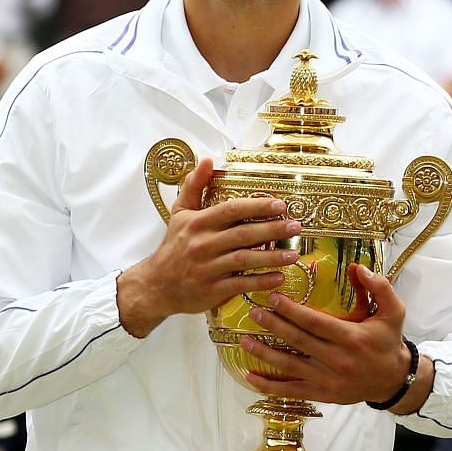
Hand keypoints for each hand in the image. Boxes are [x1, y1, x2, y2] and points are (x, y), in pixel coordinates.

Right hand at [116, 155, 300, 337]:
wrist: (156, 285)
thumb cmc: (174, 246)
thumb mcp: (179, 213)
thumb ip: (194, 186)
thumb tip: (207, 160)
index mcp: (198, 223)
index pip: (231, 210)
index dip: (257, 206)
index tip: (280, 205)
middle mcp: (202, 244)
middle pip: (243, 234)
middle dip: (272, 230)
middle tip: (295, 227)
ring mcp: (207, 268)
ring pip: (244, 259)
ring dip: (271, 257)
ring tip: (293, 254)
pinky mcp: (211, 290)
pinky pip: (240, 284)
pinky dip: (260, 281)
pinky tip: (278, 277)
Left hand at [240, 263, 420, 406]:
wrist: (394, 380)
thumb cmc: (389, 342)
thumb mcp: (394, 312)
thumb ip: (380, 287)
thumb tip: (358, 267)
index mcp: (352, 338)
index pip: (314, 322)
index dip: (291, 310)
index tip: (273, 298)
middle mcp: (338, 360)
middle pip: (298, 341)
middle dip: (273, 326)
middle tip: (254, 312)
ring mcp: (329, 380)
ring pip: (290, 366)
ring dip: (264, 353)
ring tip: (245, 341)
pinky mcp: (323, 394)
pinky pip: (292, 391)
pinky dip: (270, 386)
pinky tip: (251, 377)